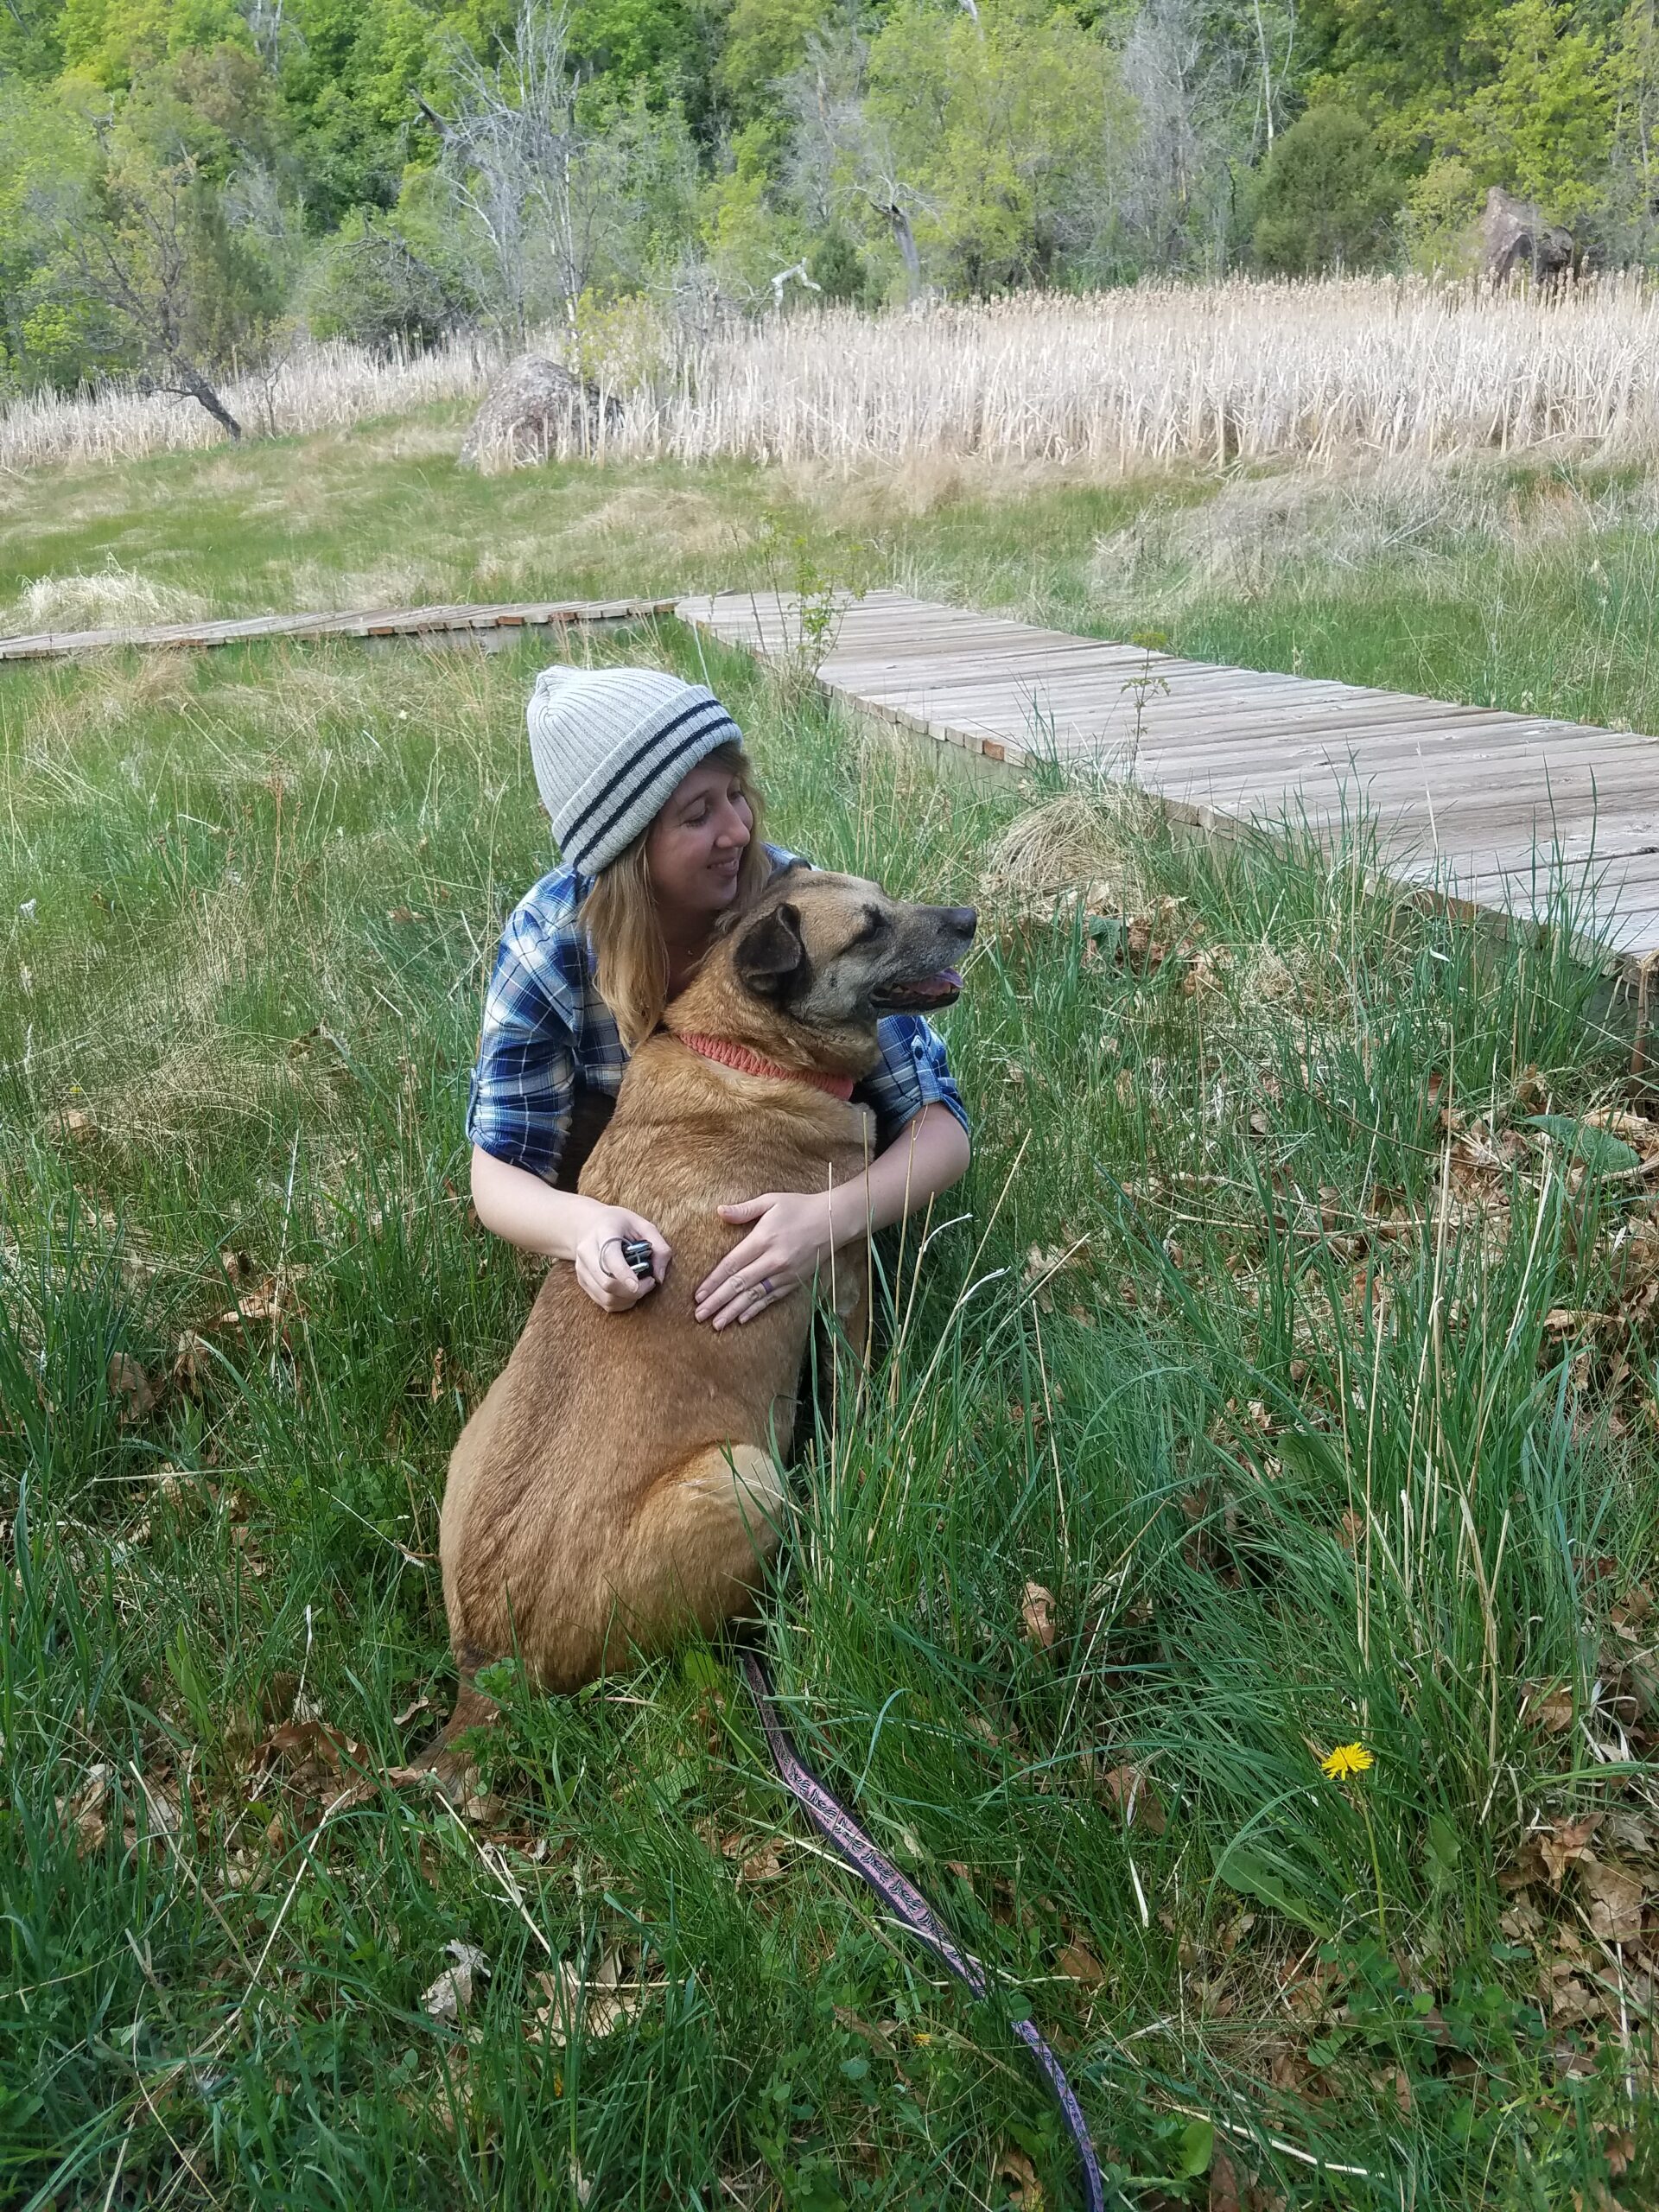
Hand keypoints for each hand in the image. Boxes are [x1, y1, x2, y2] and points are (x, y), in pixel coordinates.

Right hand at [571, 1200, 670, 1313]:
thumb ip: (659, 1247)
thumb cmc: (619, 1224)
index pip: (610, 1257)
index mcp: (603, 1233)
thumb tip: (659, 1277)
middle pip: (607, 1282)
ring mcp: (582, 1269)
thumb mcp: (643, 1225)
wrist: (588, 1225)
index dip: (623, 1274)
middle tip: (650, 1281)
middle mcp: (587, 1252)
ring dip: (629, 1299)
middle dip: (633, 1291)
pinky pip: (603, 1302)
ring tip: (640, 1286)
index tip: (636, 1285)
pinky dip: (621, 1302)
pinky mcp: (583, 1282)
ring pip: (605, 1297)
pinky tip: (629, 1291)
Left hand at [695, 1192, 835, 1330]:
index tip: (698, 1295)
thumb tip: (720, 1211)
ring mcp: (785, 1273)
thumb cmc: (799, 1207)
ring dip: (733, 1311)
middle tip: (699, 1315)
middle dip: (717, 1302)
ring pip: (754, 1296)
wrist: (834, 1221)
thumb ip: (744, 1209)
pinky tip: (742, 1319)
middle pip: (739, 1284)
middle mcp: (773, 1260)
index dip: (713, 1281)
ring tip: (716, 1324)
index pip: (732, 1264)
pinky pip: (771, 1298)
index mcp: (763, 1239)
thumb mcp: (771, 1201)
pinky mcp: (795, 1281)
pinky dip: (756, 1310)